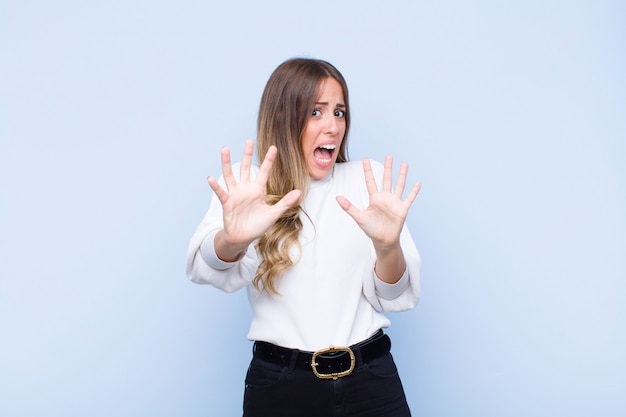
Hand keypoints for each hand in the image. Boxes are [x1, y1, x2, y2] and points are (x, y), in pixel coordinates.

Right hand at [208, 140, 301, 260]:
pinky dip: (215, 186)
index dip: (269, 160)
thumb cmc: (257, 226)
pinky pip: (221, 192)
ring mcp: (235, 194)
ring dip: (226, 163)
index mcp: (258, 190)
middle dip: (247, 155)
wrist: (243, 238)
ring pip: (230, 175)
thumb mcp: (274, 214)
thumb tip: (299, 192)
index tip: (274, 147)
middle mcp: (245, 189)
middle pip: (245, 168)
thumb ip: (285, 202)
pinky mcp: (227, 203)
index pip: (264, 172)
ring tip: (225, 149)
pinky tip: (211, 178)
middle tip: (248, 141)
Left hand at [336, 156, 420, 250]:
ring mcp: (394, 202)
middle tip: (389, 156)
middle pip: (386, 179)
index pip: (370, 181)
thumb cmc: (371, 229)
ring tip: (404, 164)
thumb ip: (349, 207)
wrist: (383, 240)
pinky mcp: (402, 209)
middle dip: (388, 168)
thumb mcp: (359, 217)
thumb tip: (337, 198)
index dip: (368, 171)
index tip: (366, 159)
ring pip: (399, 185)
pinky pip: (409, 198)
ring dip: (402, 175)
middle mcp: (385, 198)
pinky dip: (414, 191)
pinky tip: (418, 183)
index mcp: (374, 198)